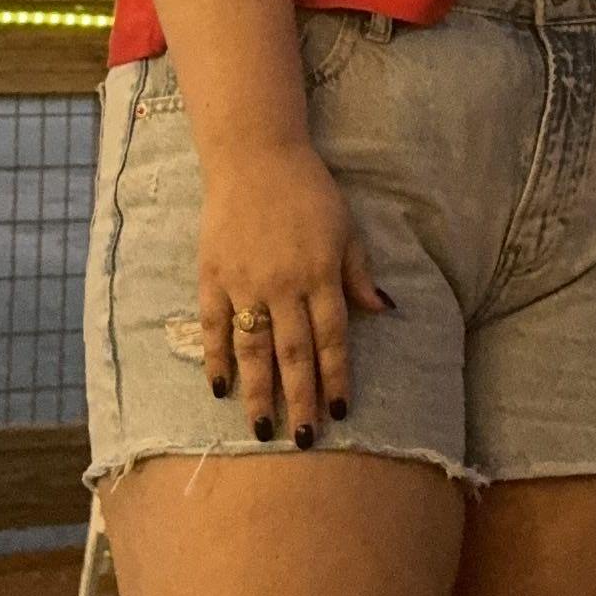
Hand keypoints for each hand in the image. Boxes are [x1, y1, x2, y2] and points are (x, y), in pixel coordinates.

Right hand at [194, 137, 386, 444]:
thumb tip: (382, 310)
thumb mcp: (345, 228)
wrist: (254, 155)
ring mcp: (245, 282)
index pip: (331, 339)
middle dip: (300, 399)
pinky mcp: (213, 275)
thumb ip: (358, 273)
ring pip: (252, 348)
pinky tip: (220, 388)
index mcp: (320, 274)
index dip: (336, 378)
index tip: (340, 412)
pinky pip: (213, 325)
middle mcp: (283, 285)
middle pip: (293, 353)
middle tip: (304, 439)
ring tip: (262, 429)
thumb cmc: (308, 191)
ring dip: (258, 391)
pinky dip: (215, 358)